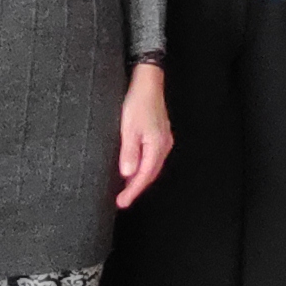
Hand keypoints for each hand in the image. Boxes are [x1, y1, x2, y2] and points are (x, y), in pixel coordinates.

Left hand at [115, 65, 173, 206]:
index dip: (133, 191)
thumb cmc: (138, 102)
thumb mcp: (128, 128)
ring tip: (126, 189)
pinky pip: (153, 158)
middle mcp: (164, 145)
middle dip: (136, 188)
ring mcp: (164, 140)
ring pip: (152, 166)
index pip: (144, 176)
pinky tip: (135, 168)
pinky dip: (144, 167)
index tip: (122, 202)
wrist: (148, 83)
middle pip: (150, 174)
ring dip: (140, 178)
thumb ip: (129, 152)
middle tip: (122, 200)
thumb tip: (127, 174)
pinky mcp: (160, 135)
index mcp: (157, 146)